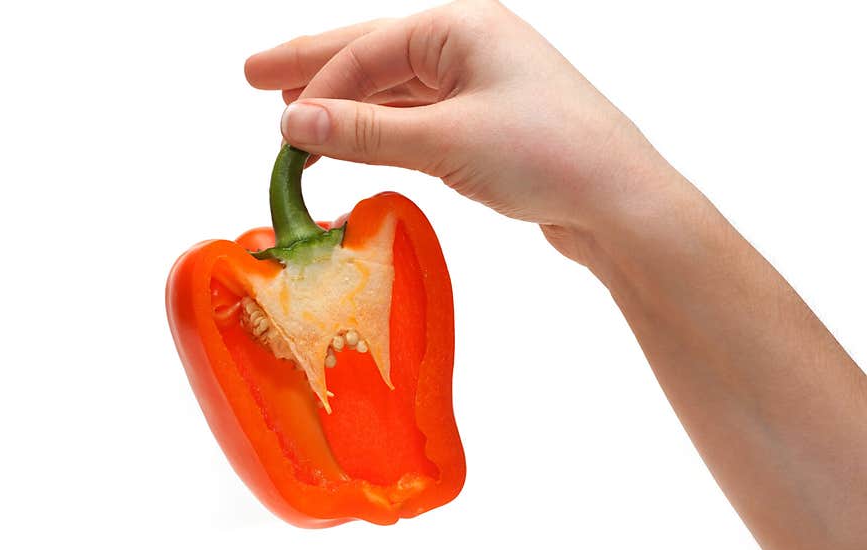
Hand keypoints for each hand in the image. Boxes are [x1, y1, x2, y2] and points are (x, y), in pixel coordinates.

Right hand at [244, 0, 681, 264]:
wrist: (617, 201)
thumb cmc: (548, 155)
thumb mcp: (447, 140)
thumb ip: (367, 133)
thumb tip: (294, 124)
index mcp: (460, 27)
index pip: (368, 52)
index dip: (317, 87)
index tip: (279, 127)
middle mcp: (467, 47)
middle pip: (373, 56)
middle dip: (314, 68)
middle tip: (254, 76)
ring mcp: (478, 85)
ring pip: (393, 91)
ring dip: (346, 107)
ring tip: (296, 117)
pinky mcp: (485, 125)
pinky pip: (417, 120)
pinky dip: (381, 132)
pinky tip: (353, 141)